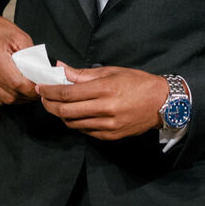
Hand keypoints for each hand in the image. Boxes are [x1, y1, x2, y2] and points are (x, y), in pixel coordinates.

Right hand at [0, 10, 39, 105]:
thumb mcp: (20, 37)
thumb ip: (32, 58)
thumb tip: (43, 76)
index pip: (17, 83)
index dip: (33, 89)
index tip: (42, 87)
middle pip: (11, 94)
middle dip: (27, 95)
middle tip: (37, 88)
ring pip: (4, 100)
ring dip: (18, 97)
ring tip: (25, 87)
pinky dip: (6, 96)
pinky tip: (12, 87)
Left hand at [39, 65, 168, 140]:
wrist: (163, 103)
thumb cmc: (138, 83)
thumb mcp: (112, 72)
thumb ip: (83, 74)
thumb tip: (61, 69)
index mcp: (105, 89)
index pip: (67, 93)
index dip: (50, 91)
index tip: (41, 87)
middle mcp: (105, 109)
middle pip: (65, 110)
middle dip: (49, 104)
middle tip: (43, 98)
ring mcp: (108, 125)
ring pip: (73, 123)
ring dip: (60, 114)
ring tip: (57, 105)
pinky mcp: (110, 136)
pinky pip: (85, 131)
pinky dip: (75, 122)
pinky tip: (74, 114)